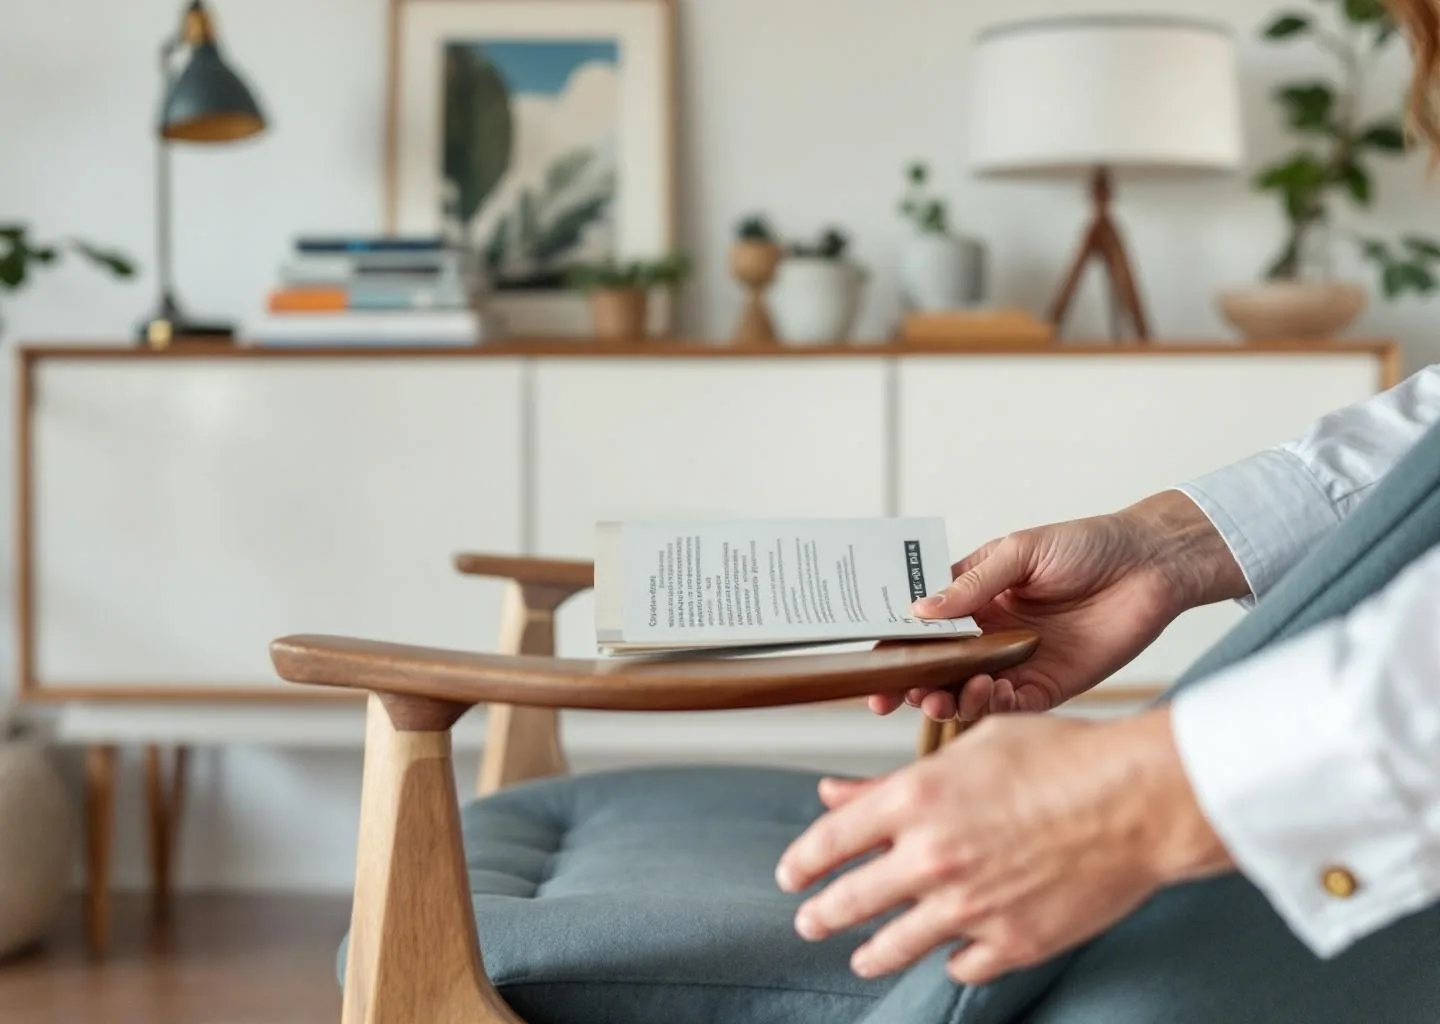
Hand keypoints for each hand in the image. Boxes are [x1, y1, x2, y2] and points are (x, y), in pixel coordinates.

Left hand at [775, 709, 1233, 983]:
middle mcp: (932, 858)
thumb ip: (892, 781)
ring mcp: (970, 907)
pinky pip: (961, 965)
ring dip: (870, 953)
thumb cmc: (1064, 758)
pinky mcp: (1011, 942)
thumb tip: (834, 793)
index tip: (790, 874)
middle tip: (809, 921)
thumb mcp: (970, 748)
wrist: (1139, 800)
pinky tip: (950, 953)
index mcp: (915, 800)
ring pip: (895, 946)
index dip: (800, 862)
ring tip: (862, 956)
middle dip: (820, 915)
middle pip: (849, 902)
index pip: (829, 841)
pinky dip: (952, 958)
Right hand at [872, 491, 1247, 721]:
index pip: (920, 626)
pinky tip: (983, 692)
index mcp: (972, 597)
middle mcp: (986, 633)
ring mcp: (1014, 662)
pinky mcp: (1046, 685)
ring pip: (964, 692)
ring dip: (944, 699)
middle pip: (934, 667)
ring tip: (936, 699)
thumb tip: (919, 610)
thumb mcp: (1020, 552)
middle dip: (908, 684)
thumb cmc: (1087, 546)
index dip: (891, 647)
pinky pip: (1007, 705)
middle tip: (893, 697)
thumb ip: (971, 584)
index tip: (869, 666)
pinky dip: (988, 704)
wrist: (1151, 566)